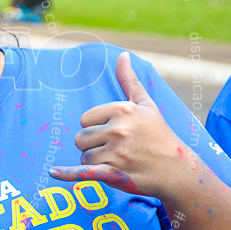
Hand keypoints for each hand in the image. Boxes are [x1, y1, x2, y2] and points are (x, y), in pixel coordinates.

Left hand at [50, 51, 190, 197]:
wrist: (177, 170)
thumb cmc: (159, 134)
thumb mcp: (146, 105)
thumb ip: (129, 80)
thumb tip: (122, 55)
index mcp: (122, 110)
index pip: (85, 119)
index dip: (97, 128)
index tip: (116, 133)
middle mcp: (118, 129)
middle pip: (81, 138)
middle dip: (93, 145)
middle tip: (117, 149)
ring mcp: (116, 152)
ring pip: (84, 156)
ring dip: (96, 161)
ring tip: (118, 161)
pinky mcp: (114, 173)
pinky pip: (83, 172)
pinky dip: (67, 174)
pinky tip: (53, 171)